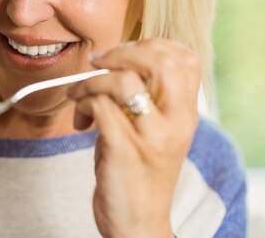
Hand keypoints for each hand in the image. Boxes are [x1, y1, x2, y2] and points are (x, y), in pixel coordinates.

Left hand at [67, 39, 199, 237]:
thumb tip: (112, 57)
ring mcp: (151, 136)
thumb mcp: (154, 129)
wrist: (137, 221)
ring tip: (78, 97)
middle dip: (120, 53)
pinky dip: (81, 106)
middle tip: (97, 63)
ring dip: (89, 83)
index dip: (149, 44)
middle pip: (159, 61)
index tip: (121, 53)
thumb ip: (145, 95)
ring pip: (121, 81)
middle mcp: (175, 122)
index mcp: (185, 113)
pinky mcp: (124, 150)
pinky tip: (79, 120)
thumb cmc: (139, 169)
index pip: (184, 58)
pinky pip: (99, 107)